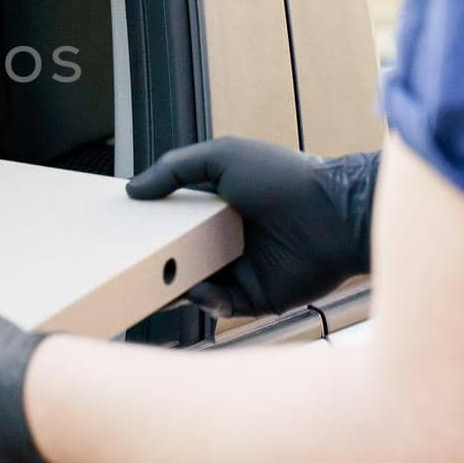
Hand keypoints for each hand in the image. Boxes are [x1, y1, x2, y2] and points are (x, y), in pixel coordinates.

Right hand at [126, 137, 377, 317]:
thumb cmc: (285, 178)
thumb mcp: (223, 156)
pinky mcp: (257, 297)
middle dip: (157, 265)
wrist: (335, 214)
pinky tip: (207, 294)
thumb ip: (174, 169)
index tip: (128, 233)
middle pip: (179, 257)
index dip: (151, 228)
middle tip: (135, 269)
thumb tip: (133, 189)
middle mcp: (226, 239)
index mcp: (216, 207)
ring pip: (194, 286)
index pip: (173, 222)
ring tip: (164, 285)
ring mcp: (241, 270)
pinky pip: (221, 306)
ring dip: (177, 288)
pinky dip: (208, 303)